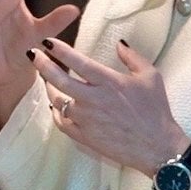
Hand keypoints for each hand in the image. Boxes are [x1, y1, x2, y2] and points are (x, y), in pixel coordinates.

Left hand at [29, 38, 190, 180]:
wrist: (157, 147)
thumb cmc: (156, 111)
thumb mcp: (151, 77)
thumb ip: (132, 57)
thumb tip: (119, 43)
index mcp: (109, 82)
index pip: (78, 62)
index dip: (60, 50)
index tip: (47, 42)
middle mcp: (93, 100)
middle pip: (59, 81)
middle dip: (42, 65)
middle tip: (33, 55)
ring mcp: (87, 120)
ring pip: (57, 101)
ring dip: (48, 88)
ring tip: (46, 79)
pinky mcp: (85, 137)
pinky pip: (62, 123)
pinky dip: (55, 112)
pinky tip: (55, 106)